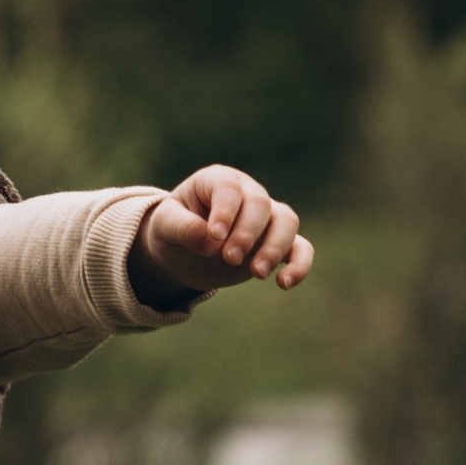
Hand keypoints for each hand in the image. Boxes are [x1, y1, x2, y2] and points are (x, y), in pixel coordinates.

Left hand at [130, 165, 312, 304]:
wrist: (183, 253)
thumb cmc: (173, 230)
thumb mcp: (164, 226)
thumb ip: (182, 228)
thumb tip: (210, 240)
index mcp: (218, 180)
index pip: (229, 187)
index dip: (226, 210)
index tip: (215, 236)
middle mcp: (247, 193)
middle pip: (260, 204)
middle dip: (247, 233)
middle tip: (229, 258)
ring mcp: (266, 217)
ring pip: (286, 222)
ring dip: (275, 248)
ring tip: (257, 273)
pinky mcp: (278, 243)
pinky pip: (301, 248)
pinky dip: (299, 264)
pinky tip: (284, 284)